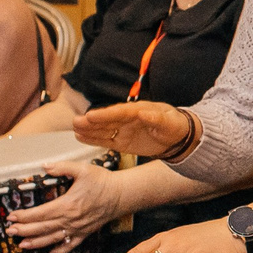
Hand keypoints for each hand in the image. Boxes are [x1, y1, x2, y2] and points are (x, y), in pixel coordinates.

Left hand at [6, 161, 123, 252]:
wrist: (122, 194)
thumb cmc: (103, 181)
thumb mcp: (82, 169)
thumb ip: (62, 168)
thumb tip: (45, 166)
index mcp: (67, 205)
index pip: (40, 213)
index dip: (24, 216)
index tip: (11, 216)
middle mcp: (70, 220)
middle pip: (42, 228)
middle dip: (24, 230)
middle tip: (10, 231)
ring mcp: (78, 228)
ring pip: (52, 238)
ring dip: (36, 242)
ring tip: (22, 244)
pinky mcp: (85, 232)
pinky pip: (70, 245)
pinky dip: (59, 252)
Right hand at [74, 100, 196, 160]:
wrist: (178, 138)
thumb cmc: (175, 126)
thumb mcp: (170, 122)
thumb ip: (157, 119)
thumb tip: (143, 113)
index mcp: (138, 110)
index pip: (119, 112)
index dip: (105, 114)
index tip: (92, 115)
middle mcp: (127, 119)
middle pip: (107, 119)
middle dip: (92, 121)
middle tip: (76, 122)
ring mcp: (123, 130)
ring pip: (104, 129)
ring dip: (89, 129)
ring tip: (74, 128)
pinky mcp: (122, 141)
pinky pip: (106, 140)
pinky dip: (94, 139)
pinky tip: (80, 137)